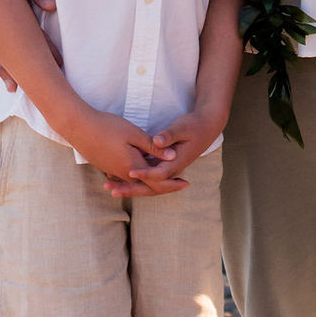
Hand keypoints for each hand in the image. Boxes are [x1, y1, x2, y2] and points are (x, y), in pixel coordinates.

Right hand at [77, 117, 183, 192]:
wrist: (78, 127)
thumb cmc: (107, 126)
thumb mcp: (134, 134)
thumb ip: (153, 147)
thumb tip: (172, 157)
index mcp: (132, 166)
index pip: (157, 182)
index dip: (172, 184)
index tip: (186, 183)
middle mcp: (123, 173)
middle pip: (147, 186)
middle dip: (165, 186)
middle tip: (181, 185)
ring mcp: (113, 171)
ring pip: (136, 182)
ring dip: (151, 182)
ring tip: (165, 179)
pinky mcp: (106, 166)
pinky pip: (125, 176)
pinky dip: (138, 177)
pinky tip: (142, 173)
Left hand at [109, 104, 223, 188]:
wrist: (206, 128)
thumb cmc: (194, 126)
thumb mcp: (182, 127)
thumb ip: (169, 135)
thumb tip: (157, 141)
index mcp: (177, 162)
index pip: (159, 174)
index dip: (144, 174)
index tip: (129, 172)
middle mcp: (171, 169)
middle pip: (150, 186)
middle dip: (131, 189)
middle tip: (112, 190)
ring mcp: (166, 169)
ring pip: (147, 183)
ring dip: (129, 186)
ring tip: (109, 187)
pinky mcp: (162, 165)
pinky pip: (147, 176)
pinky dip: (133, 178)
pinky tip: (117, 177)